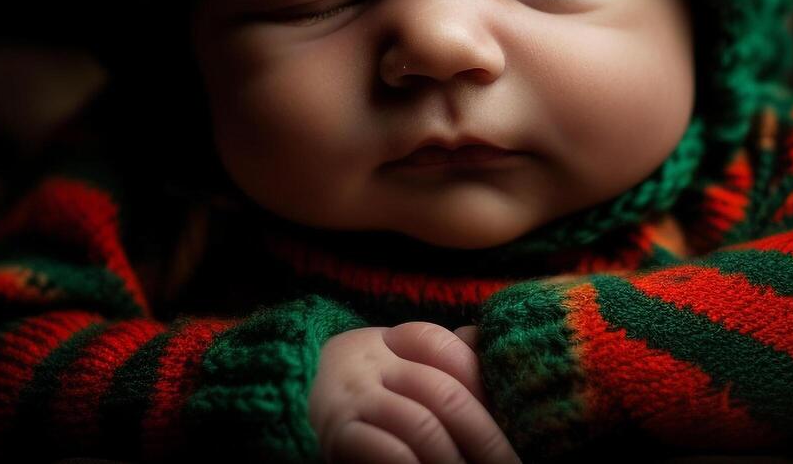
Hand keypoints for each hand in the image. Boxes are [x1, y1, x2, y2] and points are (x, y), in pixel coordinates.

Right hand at [308, 321, 519, 463]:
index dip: (483, 380)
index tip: (513, 415)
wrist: (278, 402)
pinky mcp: (338, 434)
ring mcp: (354, 399)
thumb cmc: (360, 392)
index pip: (445, 346)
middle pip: (445, 391)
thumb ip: (442, 356)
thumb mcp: (397, 365)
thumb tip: (487, 340)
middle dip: (486, 435)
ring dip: (455, 458)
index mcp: (393, 342)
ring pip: (422, 424)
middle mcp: (373, 363)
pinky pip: (387, 450)